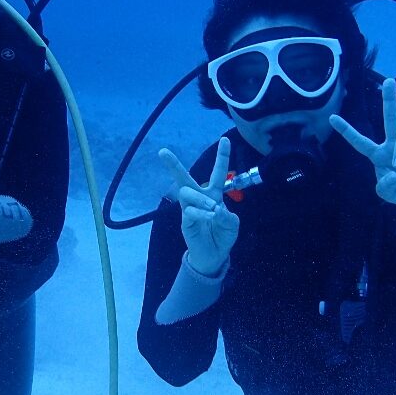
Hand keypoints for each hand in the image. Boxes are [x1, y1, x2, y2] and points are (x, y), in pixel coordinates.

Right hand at [159, 137, 239, 275]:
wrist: (214, 255)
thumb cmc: (223, 235)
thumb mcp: (232, 225)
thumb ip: (228, 216)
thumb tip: (216, 208)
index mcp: (214, 194)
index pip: (218, 173)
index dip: (222, 156)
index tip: (225, 139)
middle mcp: (200, 198)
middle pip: (185, 178)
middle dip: (173, 164)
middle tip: (162, 152)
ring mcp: (190, 208)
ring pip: (187, 192)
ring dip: (201, 197)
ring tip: (212, 207)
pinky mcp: (185, 221)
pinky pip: (190, 211)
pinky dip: (202, 213)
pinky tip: (209, 217)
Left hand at [330, 77, 395, 210]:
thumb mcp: (388, 193)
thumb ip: (386, 188)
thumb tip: (393, 175)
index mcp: (378, 154)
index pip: (360, 141)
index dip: (346, 131)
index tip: (331, 117)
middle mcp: (393, 145)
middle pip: (390, 118)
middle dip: (389, 99)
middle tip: (389, 81)